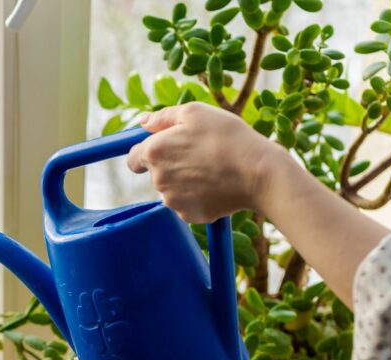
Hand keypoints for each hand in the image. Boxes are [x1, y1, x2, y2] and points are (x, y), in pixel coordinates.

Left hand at [127, 102, 290, 222]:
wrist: (258, 172)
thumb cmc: (228, 137)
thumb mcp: (195, 113)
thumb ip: (163, 117)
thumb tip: (142, 122)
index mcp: (155, 153)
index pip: (133, 159)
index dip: (146, 153)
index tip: (163, 149)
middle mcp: (158, 180)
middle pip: (156, 174)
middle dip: (171, 165)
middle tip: (200, 154)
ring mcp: (173, 201)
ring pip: (172, 190)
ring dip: (185, 181)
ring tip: (212, 169)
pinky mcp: (189, 216)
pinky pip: (187, 204)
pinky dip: (198, 196)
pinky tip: (217, 185)